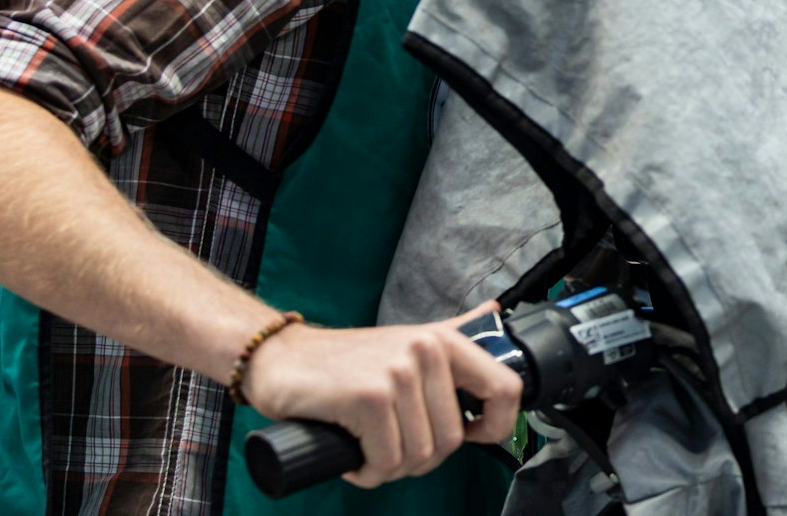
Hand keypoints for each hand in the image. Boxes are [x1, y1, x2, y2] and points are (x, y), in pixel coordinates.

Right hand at [239, 303, 522, 488]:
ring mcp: (398, 373)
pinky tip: (353, 457)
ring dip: (391, 467)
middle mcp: (426, 351)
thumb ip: (452, 330)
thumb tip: (494, 313)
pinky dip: (369, 472)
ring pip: (420, 455)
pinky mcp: (369, 398)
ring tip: (369, 449)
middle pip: (452, 440)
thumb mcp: (408, 340)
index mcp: (445, 341)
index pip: (505, 388)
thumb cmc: (346, 361)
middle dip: (421, 458)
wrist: (281, 359)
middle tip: (390, 447)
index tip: (471, 437)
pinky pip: (387, 461)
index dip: (496, 426)